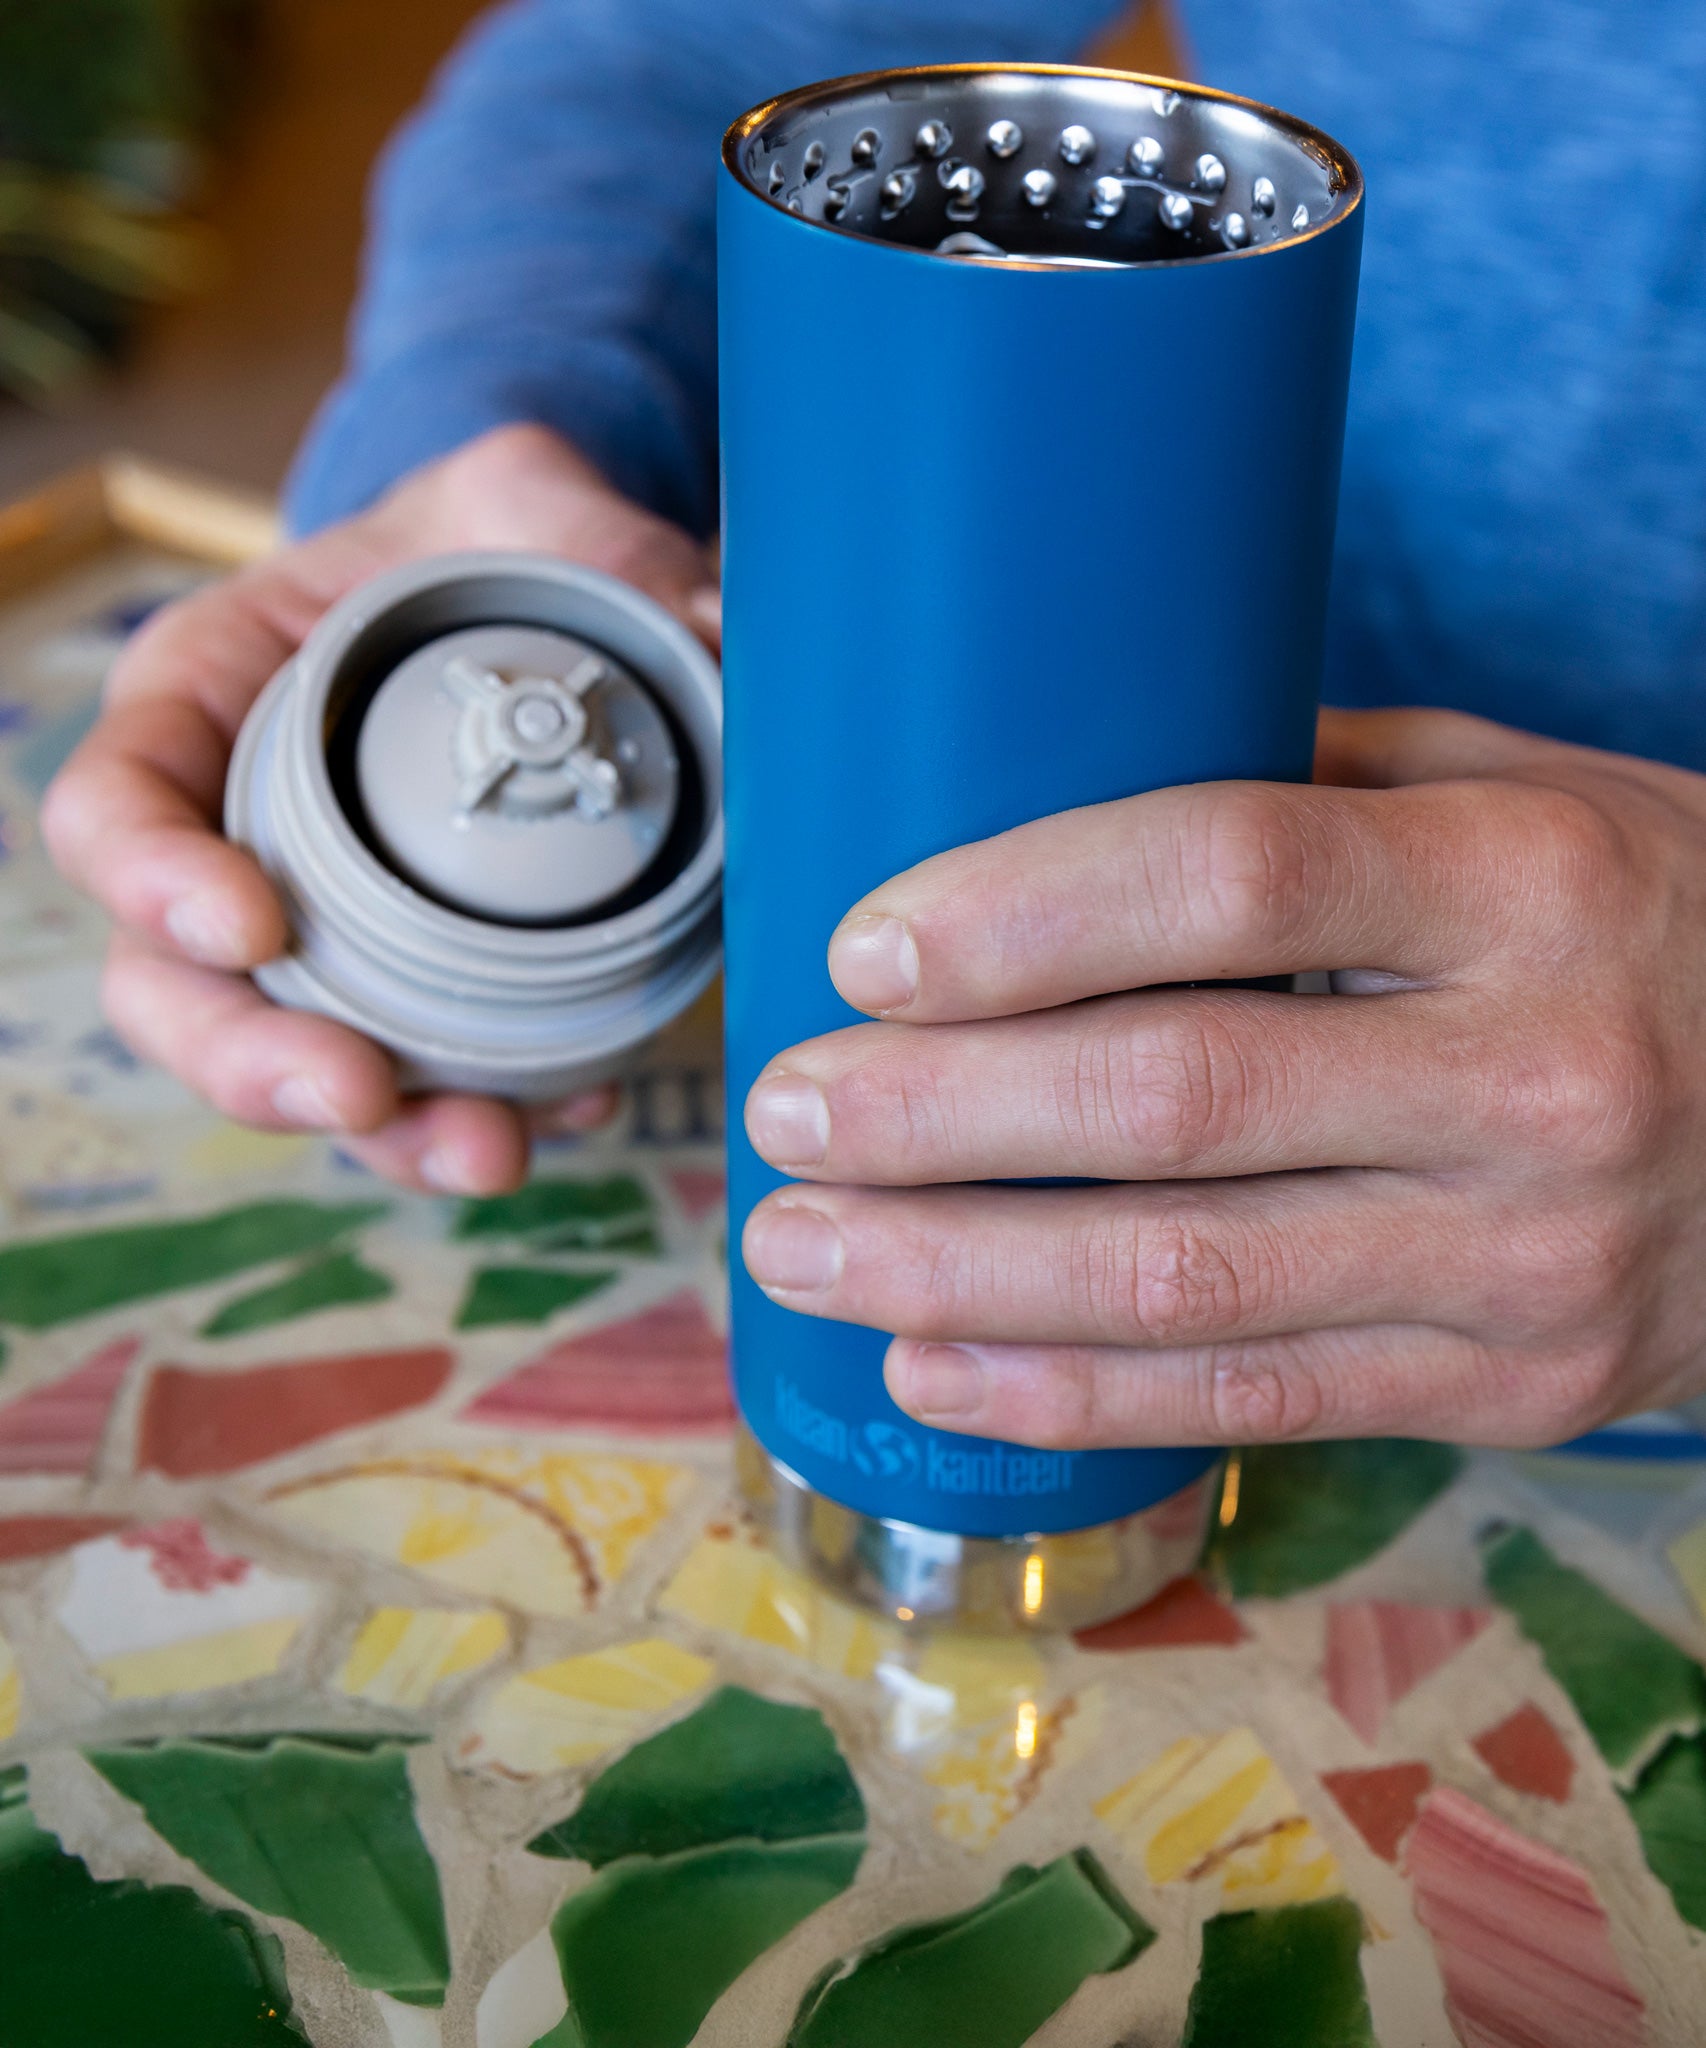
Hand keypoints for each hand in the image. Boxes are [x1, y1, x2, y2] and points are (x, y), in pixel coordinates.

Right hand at [42, 424, 719, 1192]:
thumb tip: (715, 628)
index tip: (257, 928)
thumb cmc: (499, 541)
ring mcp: (318, 927)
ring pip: (290, 1060)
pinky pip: (415, 1071)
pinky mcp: (412, 987)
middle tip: (362, 1095)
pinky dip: (480, 1111)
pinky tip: (570, 1112)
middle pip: (171, 984)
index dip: (155, 880)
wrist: (546, 601)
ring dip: (380, 1132)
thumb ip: (595, 536)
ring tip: (486, 1153)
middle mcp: (234, 833)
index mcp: (209, 702)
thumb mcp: (531, 501)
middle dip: (254, 1060)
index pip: (116, 806)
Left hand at [740, 708, 1705, 1450]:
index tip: (868, 946)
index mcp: (1529, 881)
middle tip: (779, 1108)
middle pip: (1173, 1099)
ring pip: (1184, 1282)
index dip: (1025, 912)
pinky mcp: (1511, 1388)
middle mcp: (1539, 1076)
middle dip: (939, 1115)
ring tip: (797, 1248)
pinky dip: (1070, 1395)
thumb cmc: (1653, 918)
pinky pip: (1251, 1403)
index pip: (1234, 874)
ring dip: (956, 1273)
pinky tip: (932, 1365)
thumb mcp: (1528, 796)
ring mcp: (1530, 1259)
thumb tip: (1051, 784)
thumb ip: (1313, 790)